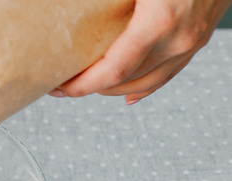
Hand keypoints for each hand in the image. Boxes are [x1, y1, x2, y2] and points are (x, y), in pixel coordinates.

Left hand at [50, 0, 230, 104]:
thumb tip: (69, 5)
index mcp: (158, 22)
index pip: (112, 72)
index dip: (82, 86)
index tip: (58, 88)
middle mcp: (179, 39)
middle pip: (125, 82)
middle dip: (91, 87)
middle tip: (62, 83)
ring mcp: (193, 41)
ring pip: (147, 82)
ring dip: (114, 89)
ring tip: (88, 86)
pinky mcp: (200, 37)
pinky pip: (170, 72)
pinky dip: (144, 87)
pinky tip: (127, 95)